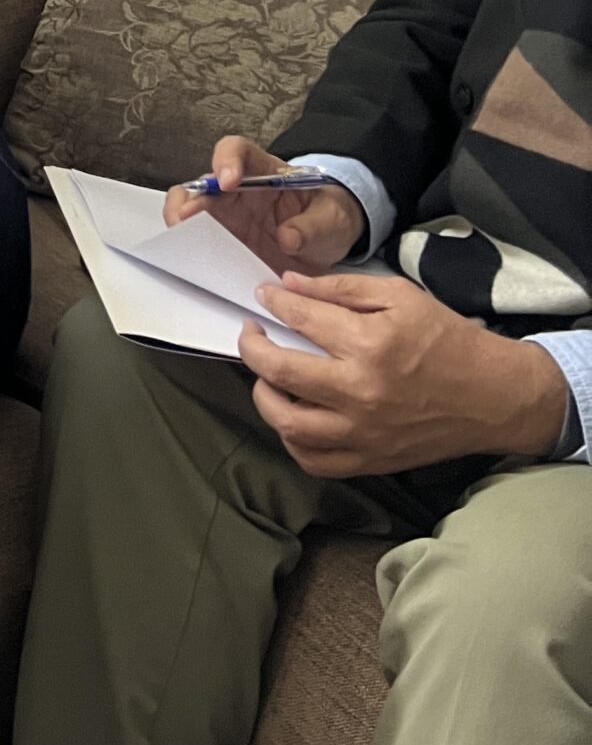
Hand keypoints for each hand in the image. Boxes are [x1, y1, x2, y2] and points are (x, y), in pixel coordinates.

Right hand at [164, 134, 363, 273]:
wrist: (327, 243)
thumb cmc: (328, 218)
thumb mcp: (332, 219)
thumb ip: (314, 226)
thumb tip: (288, 238)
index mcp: (264, 171)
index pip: (238, 151)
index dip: (227, 161)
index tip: (227, 181)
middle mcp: (237, 190)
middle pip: (204, 184)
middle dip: (191, 199)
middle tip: (185, 218)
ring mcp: (227, 217)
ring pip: (191, 211)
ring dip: (182, 223)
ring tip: (180, 239)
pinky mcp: (224, 243)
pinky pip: (202, 244)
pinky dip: (193, 251)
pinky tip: (194, 261)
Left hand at [240, 269, 569, 475]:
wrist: (494, 397)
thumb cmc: (448, 340)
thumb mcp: (400, 296)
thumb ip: (340, 288)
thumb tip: (288, 284)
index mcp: (370, 345)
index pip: (300, 318)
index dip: (273, 302)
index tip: (263, 295)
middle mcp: (361, 392)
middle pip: (280, 373)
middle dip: (253, 347)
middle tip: (250, 333)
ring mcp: (363, 433)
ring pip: (288, 424)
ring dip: (264, 397)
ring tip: (266, 376)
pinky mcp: (370, 461)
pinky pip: (314, 461)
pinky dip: (292, 440)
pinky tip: (291, 416)